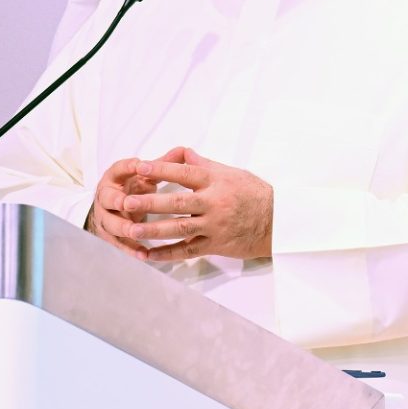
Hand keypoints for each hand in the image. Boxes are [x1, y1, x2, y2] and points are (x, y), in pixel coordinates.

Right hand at [85, 147, 184, 259]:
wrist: (113, 208)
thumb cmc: (134, 188)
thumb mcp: (145, 175)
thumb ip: (162, 165)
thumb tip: (183, 151)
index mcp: (115, 177)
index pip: (119, 169)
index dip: (127, 167)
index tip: (139, 165)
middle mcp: (106, 196)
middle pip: (108, 198)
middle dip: (118, 200)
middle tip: (129, 203)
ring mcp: (106, 217)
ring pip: (111, 223)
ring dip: (123, 228)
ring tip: (136, 232)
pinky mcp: (109, 235)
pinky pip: (118, 244)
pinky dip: (130, 249)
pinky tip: (144, 255)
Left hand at [116, 146, 273, 261]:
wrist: (279, 222)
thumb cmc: (254, 194)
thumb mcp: (232, 173)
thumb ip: (204, 165)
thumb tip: (182, 153)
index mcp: (216, 181)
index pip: (186, 172)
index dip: (162, 169)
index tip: (140, 166)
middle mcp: (214, 203)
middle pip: (177, 202)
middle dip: (150, 202)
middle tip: (127, 202)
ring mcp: (214, 226)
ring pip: (179, 229)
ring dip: (153, 230)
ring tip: (132, 230)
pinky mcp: (216, 246)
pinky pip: (187, 251)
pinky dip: (167, 254)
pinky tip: (148, 255)